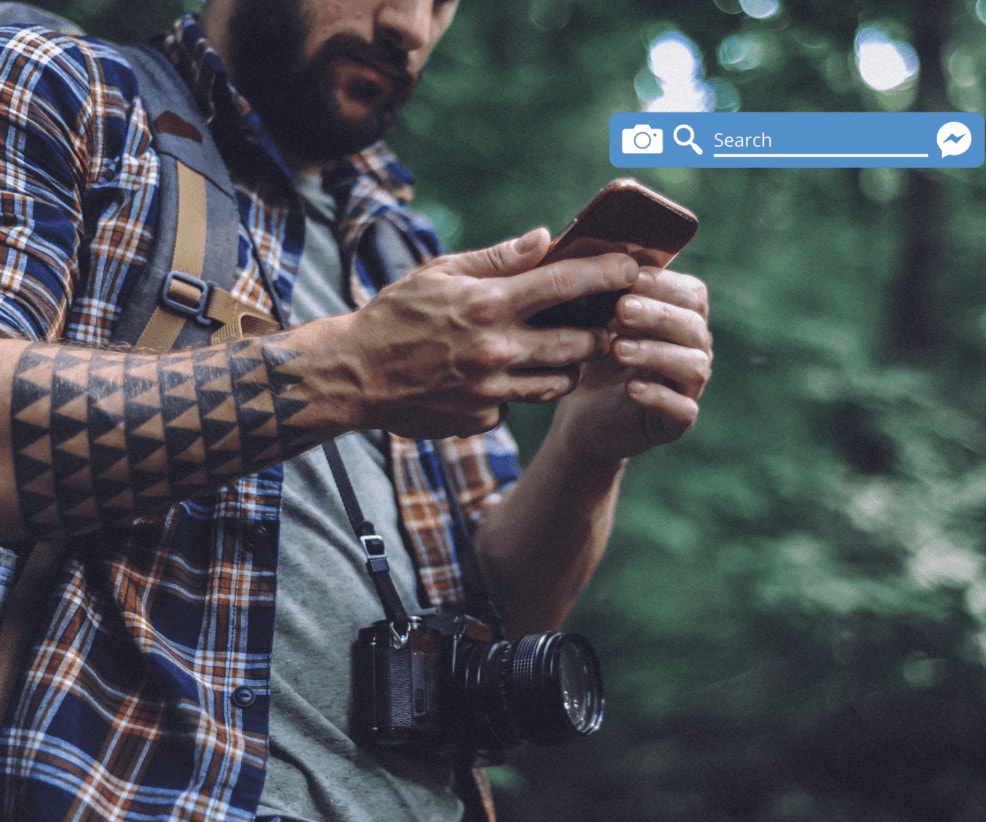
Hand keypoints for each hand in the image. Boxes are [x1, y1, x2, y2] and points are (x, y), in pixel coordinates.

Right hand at [339, 229, 638, 438]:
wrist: (353, 376)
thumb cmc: (394, 316)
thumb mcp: (439, 273)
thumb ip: (497, 259)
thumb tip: (546, 237)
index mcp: (488, 304)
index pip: (565, 284)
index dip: (607, 274)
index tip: (632, 267)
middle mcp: (496, 350)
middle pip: (579, 343)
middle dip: (601, 333)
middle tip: (606, 323)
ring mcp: (491, 391)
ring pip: (558, 382)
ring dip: (568, 365)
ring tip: (559, 350)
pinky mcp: (482, 419)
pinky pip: (518, 405)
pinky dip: (518, 391)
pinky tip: (499, 378)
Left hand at [553, 267, 711, 461]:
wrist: (581, 416)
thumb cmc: (591, 358)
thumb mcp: (590, 320)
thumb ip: (597, 288)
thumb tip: (586, 250)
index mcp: (679, 319)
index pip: (693, 294)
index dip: (665, 284)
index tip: (631, 277)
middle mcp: (693, 350)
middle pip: (694, 326)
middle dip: (658, 314)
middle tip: (620, 310)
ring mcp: (688, 387)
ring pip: (694, 366)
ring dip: (656, 353)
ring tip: (617, 349)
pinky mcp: (676, 421)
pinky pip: (682, 409)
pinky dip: (658, 396)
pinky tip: (630, 389)